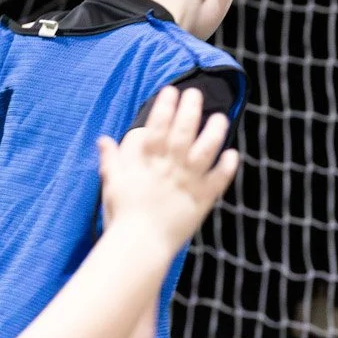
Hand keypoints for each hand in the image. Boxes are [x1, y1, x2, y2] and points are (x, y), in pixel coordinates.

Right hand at [97, 85, 238, 240]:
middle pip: (182, 132)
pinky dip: (227, 167)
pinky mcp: (201, 201)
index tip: (170, 91)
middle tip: (195, 93)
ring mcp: (187, 183)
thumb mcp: (112, 184)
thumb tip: (103, 140)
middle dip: (190, 110)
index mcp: (147, 162)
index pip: (157, 127)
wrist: (139, 245)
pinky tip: (233, 154)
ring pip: (205, 151)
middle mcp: (169, 168)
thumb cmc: (122, 216)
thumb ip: (111, 160)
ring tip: (220, 118)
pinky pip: (218, 181)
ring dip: (213, 133)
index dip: (164, 108)